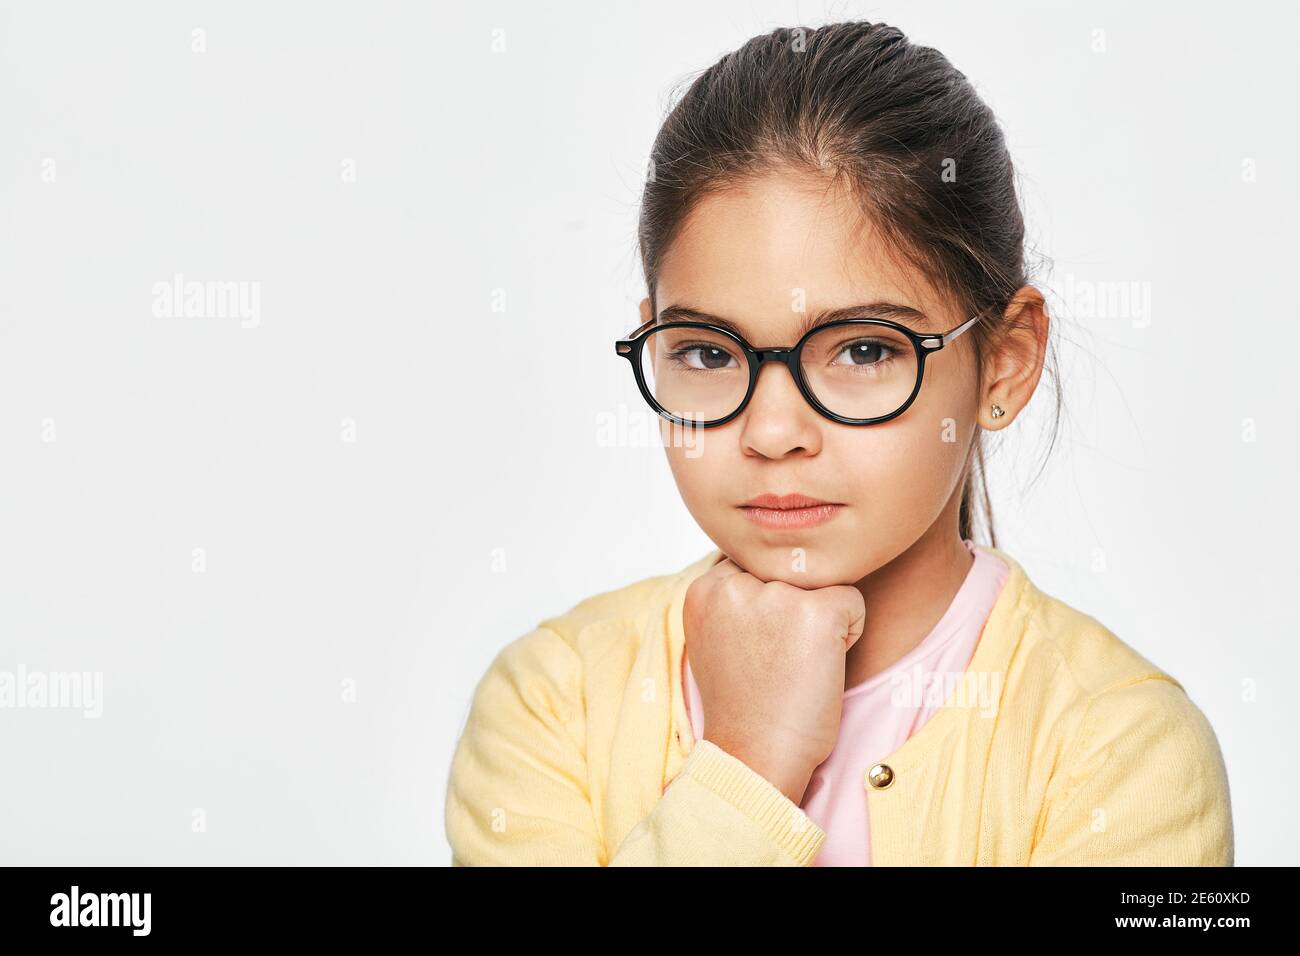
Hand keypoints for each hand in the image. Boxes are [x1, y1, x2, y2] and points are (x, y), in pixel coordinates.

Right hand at [683, 555, 865, 804]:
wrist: (757, 756)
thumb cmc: (743, 704)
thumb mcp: (714, 638)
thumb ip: (731, 598)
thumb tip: (769, 564)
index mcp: (704, 589)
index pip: (754, 562)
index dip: (768, 601)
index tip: (761, 645)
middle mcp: (734, 585)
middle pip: (788, 569)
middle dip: (793, 605)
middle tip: (780, 657)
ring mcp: (776, 596)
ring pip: (820, 583)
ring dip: (819, 617)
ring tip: (799, 662)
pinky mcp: (817, 612)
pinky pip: (852, 602)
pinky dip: (850, 633)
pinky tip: (822, 665)